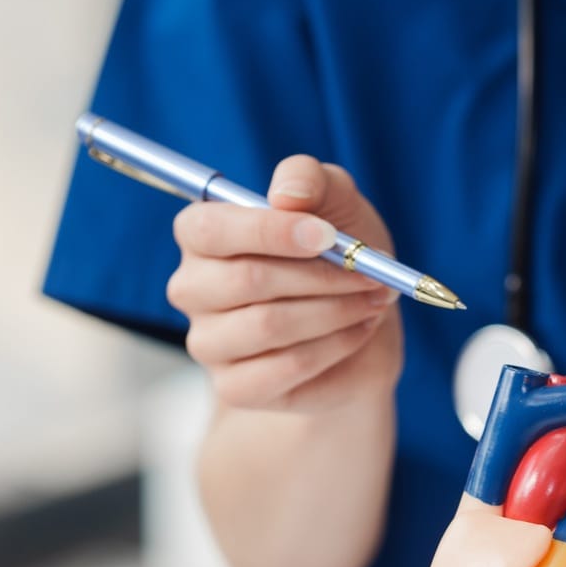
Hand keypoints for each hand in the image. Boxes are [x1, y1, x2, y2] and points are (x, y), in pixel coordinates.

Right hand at [166, 156, 401, 414]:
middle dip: (320, 276)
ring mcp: (208, 342)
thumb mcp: (335, 201)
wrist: (362, 321)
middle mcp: (193, 288)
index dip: (269, 230)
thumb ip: (308, 178)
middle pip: (245, 280)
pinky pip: (285, 367)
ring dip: (335, 311)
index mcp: (202, 235)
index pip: (208, 230)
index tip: (329, 235)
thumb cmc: (338, 253)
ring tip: (372, 300)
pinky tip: (359, 331)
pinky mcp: (235, 388)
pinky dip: (334, 346)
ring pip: (268, 325)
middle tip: (371, 274)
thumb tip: (285, 195)